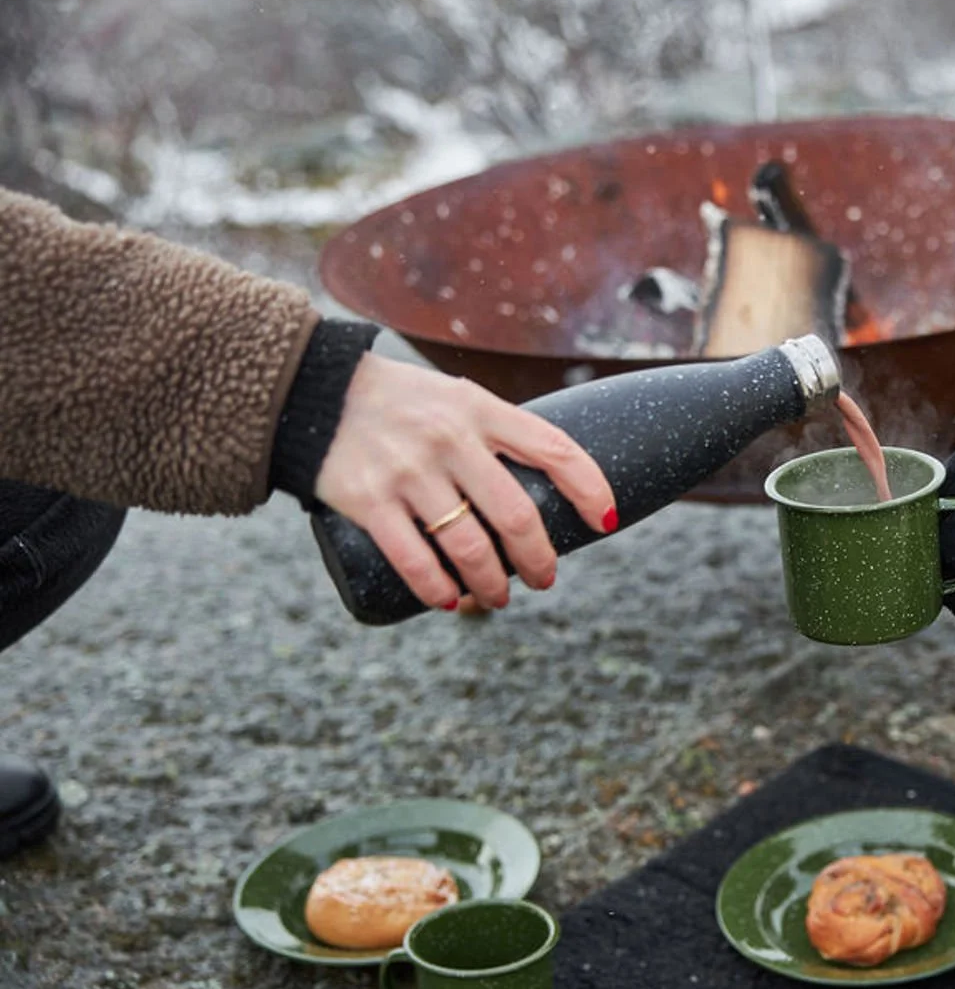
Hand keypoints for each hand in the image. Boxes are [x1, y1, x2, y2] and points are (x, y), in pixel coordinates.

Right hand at [313, 354, 616, 611]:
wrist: (312, 389)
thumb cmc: (401, 402)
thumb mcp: (456, 398)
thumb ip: (497, 433)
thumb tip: (547, 489)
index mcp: (479, 408)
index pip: (555, 449)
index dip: (591, 489)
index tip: (607, 521)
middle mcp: (449, 438)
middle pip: (517, 514)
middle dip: (539, 558)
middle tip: (545, 579)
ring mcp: (408, 470)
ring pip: (469, 546)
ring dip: (492, 584)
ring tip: (497, 597)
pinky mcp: (367, 499)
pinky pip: (413, 559)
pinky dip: (438, 588)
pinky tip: (449, 600)